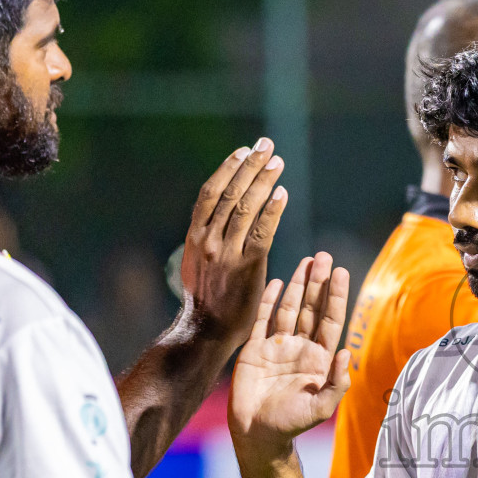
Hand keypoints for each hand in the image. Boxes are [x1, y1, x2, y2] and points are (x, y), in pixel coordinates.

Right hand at [179, 137, 288, 344]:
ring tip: (277, 162)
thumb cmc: (207, 299)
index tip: (243, 151)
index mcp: (195, 236)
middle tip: (266, 146)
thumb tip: (216, 215)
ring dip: (263, 181)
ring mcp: (227, 252)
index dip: (227, 169)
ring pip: (246, 208)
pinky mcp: (247, 266)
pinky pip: (262, 232)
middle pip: (230, 193)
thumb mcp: (198, 262)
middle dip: (249, 166)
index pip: (211, 193)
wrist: (206, 331)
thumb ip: (207, 237)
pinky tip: (281, 194)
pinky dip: (272, 210)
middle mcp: (208, 240)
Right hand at [228, 252, 351, 454]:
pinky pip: (263, 319)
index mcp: (319, 359)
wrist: (257, 434)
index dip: (336, 296)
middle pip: (312, 307)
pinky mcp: (255, 349)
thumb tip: (346, 352)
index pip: (330, 320)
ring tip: (306, 261)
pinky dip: (270, 300)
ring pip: (290, 308)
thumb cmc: (292, 423)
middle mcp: (301, 347)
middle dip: (318, 282)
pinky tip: (277, 282)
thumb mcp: (321, 407)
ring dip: (297, 285)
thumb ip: (337, 382)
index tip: (340, 272)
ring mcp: (278, 346)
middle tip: (324, 256)